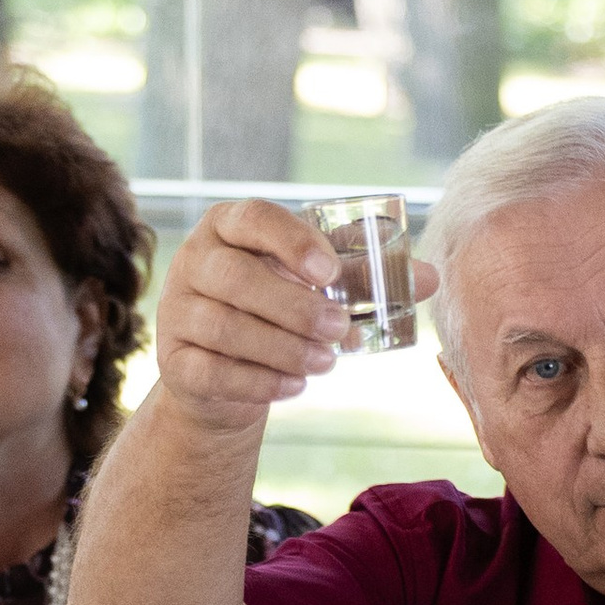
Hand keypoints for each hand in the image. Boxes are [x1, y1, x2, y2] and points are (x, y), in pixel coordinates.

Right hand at [152, 199, 438, 434]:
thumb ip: (364, 276)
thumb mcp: (316, 285)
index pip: (253, 218)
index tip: (330, 272)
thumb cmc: (277, 310)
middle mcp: (194, 261)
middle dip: (294, 306)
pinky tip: (295, 387)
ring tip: (327, 363)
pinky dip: (259, 381)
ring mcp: (177, 311)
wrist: (224, 372)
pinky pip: (212, 371)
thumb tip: (430, 277)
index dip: (290, 242)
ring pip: (224, 328)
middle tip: (340, 329)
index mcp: (229, 226)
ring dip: (283, 348)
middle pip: (235, 278)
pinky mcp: (174, 360)